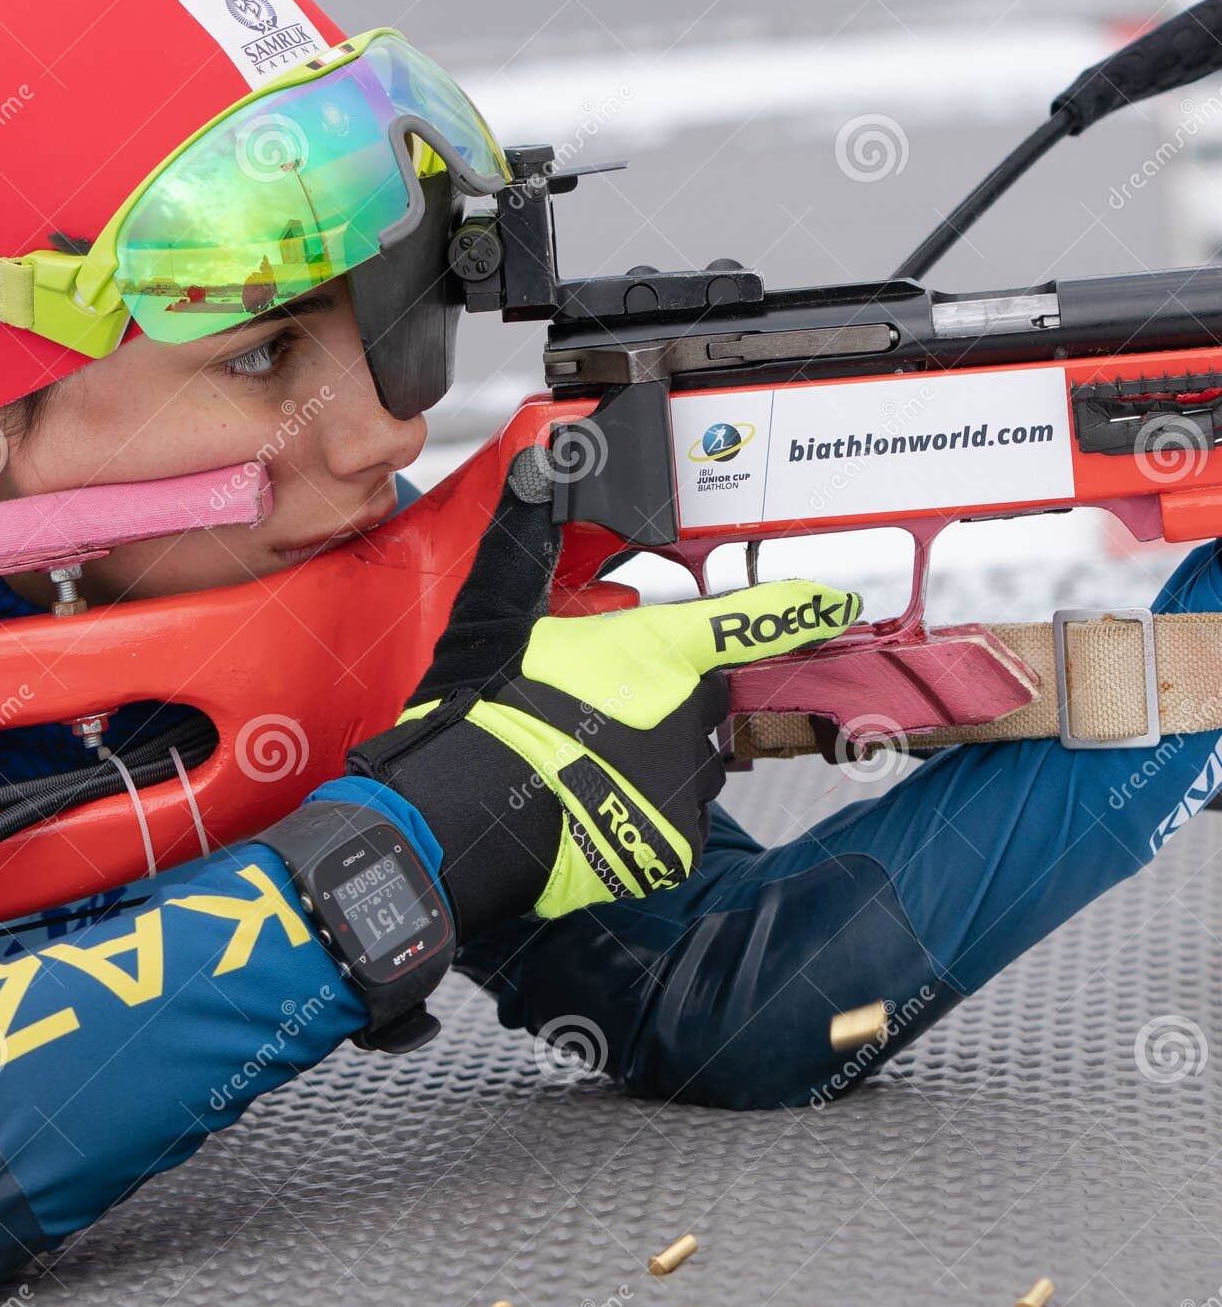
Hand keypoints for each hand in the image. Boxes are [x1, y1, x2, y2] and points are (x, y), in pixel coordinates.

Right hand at [347, 450, 860, 935]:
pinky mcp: (676, 841)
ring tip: (586, 765)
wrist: (471, 811)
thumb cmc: (486, 711)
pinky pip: (674, 820)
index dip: (793, 609)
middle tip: (598, 713)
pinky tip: (591, 807)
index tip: (836, 602)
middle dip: (667, 704)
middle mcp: (686, 714)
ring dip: (655, 761)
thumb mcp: (499, 611)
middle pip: (704, 700)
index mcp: (654, 650)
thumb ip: (529, 542)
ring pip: (691, 764)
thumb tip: (534, 466)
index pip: (742, 621)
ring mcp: (686, 782)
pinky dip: (642, 816)